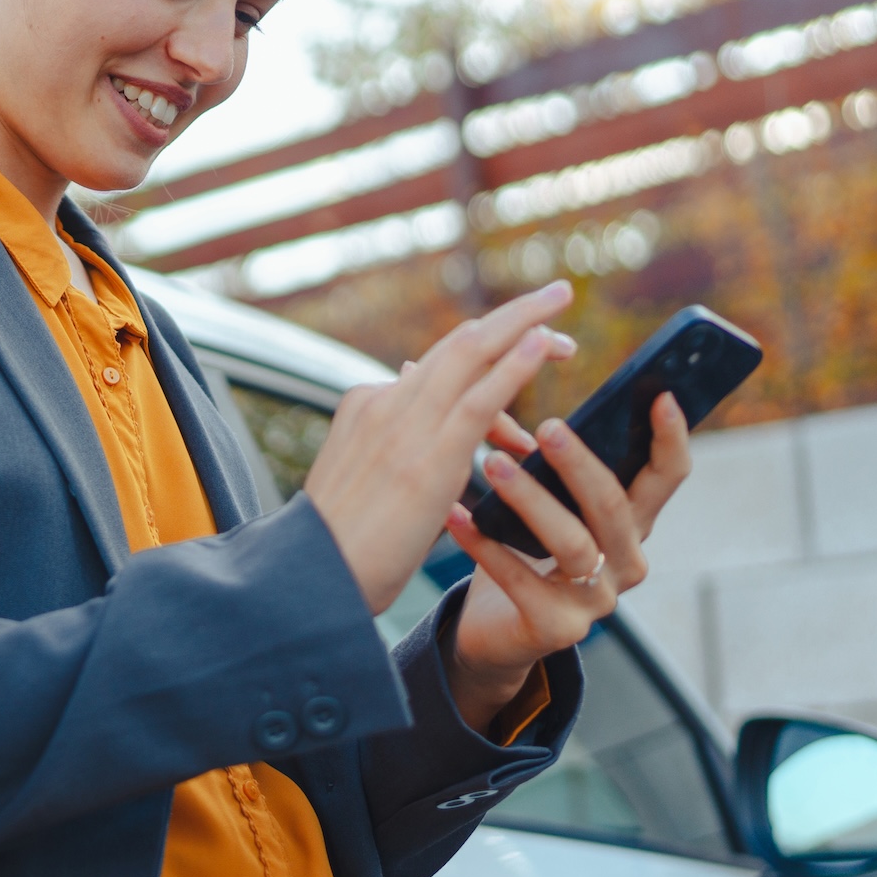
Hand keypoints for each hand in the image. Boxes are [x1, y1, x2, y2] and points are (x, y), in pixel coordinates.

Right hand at [305, 282, 578, 617]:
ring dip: (522, 323)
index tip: (523, 343)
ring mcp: (403, 426)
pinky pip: (479, 398)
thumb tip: (419, 428)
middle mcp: (383, 403)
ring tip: (564, 318)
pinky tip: (543, 345)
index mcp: (366, 408)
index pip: (437, 365)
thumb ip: (392, 444)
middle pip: (457, 342)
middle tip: (557, 298)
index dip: (486, 345)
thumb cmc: (338, 545)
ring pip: (470, 354)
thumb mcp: (362, 480)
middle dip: (511, 316)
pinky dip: (514, 364)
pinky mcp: (428, 457)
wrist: (313, 577)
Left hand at [439, 388, 693, 726]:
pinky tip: (455, 515)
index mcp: (631, 524)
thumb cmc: (521, 552)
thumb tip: (501, 379)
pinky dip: (484, 545)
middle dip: (582, 464)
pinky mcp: (556, 629)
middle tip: (548, 427)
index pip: (667, 478)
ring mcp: (596, 600)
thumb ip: (545, 456)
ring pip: (573, 543)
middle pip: (615, 507)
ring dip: (531, 500)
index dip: (671, 439)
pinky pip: (519, 581)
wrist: (492, 630)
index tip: (662, 395)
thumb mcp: (544, 503)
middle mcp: (625, 562)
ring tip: (491, 463)